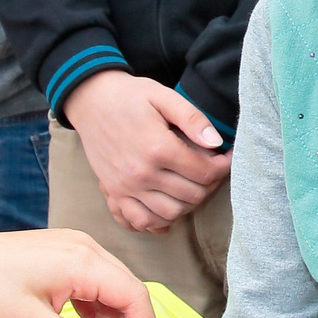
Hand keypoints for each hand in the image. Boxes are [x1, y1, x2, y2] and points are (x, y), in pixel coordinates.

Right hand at [62, 71, 230, 231]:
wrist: (91, 100)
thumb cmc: (130, 96)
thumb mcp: (164, 96)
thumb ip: (192, 119)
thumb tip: (217, 143)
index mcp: (158, 148)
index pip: (204, 172)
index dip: (223, 167)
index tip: (226, 157)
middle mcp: (142, 173)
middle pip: (192, 195)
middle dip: (210, 184)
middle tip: (213, 170)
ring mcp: (126, 187)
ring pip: (171, 213)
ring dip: (189, 203)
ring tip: (194, 185)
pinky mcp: (114, 192)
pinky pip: (141, 221)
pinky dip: (159, 221)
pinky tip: (170, 206)